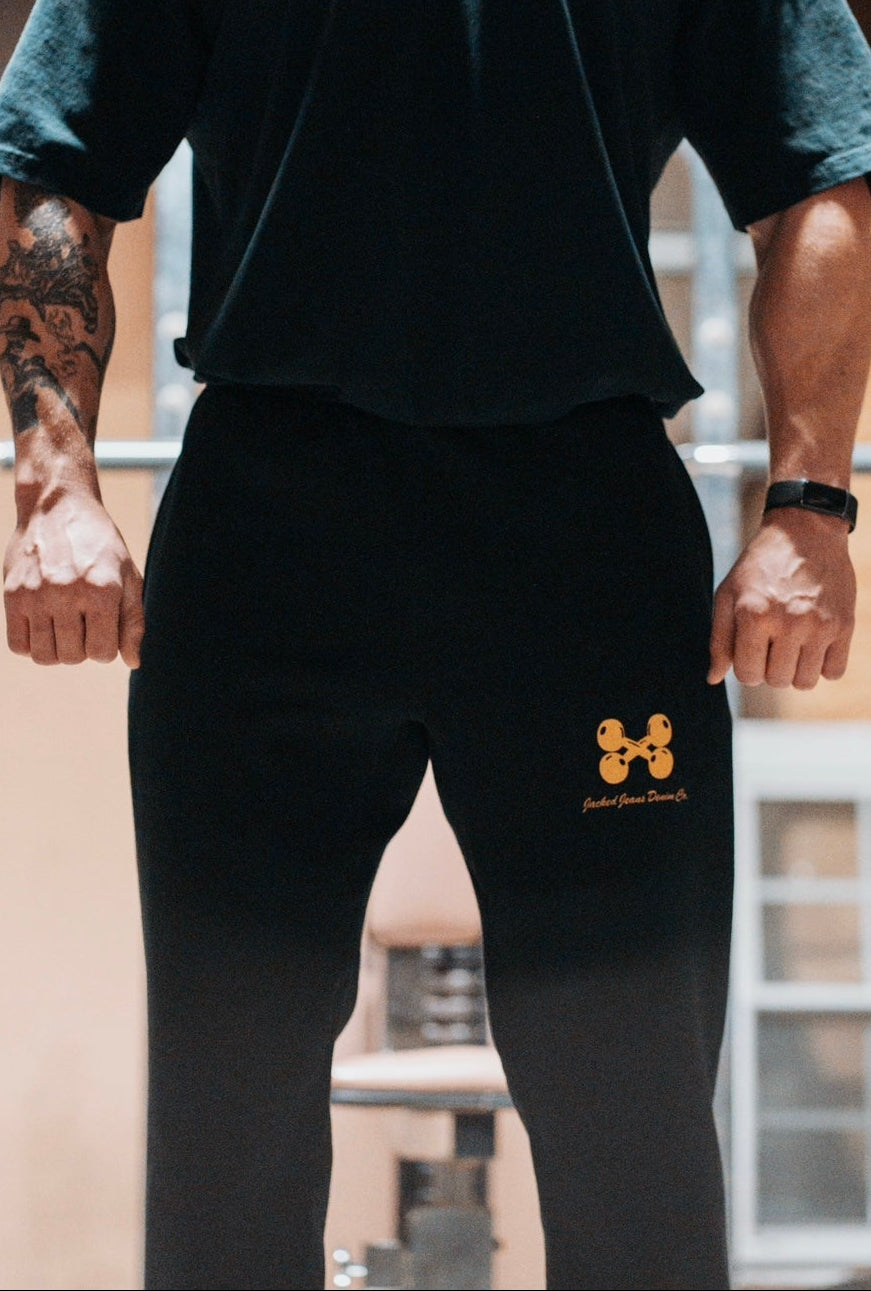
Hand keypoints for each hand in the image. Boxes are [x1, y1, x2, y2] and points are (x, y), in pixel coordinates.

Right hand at [4, 490, 144, 666]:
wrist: (58, 507)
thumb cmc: (100, 545)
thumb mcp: (128, 576)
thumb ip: (133, 621)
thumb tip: (133, 662)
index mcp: (102, 590)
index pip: (102, 653)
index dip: (105, 646)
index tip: (102, 626)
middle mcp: (67, 593)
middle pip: (73, 657)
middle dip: (82, 647)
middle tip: (82, 621)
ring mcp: (36, 594)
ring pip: (45, 657)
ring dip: (57, 649)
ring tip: (63, 625)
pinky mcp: (12, 594)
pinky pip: (18, 646)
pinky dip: (31, 645)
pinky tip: (43, 625)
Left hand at [708, 508, 855, 689]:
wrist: (806, 533)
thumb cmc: (760, 566)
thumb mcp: (728, 595)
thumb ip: (719, 640)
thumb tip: (713, 678)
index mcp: (754, 616)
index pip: (748, 675)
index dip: (748, 666)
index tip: (753, 648)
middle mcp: (789, 623)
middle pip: (777, 681)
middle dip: (771, 668)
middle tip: (774, 641)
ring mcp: (820, 625)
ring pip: (805, 682)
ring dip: (797, 670)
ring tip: (794, 644)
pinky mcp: (845, 625)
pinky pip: (834, 672)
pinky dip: (824, 665)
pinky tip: (815, 644)